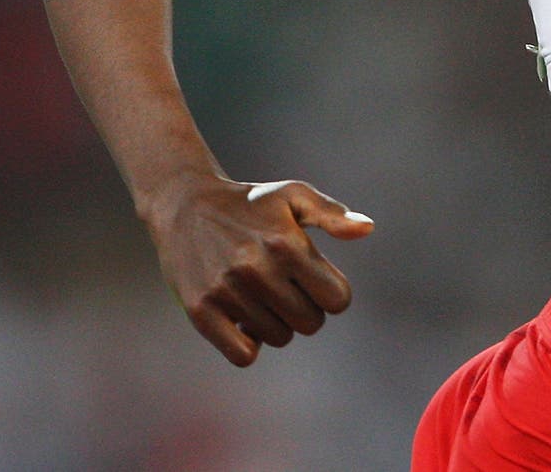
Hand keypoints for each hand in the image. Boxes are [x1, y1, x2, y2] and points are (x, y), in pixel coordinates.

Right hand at [140, 174, 374, 365]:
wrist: (184, 204)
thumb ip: (331, 214)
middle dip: (307, 309)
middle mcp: (256, 268)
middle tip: (287, 288)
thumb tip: (367, 228)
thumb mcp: (292, 195)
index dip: (332, 294)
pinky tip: (243, 323)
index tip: (316, 281)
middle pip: (310, 323)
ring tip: (261, 296)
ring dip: (276, 323)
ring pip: (278, 338)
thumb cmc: (249, 203)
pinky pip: (242, 355)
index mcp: (286, 243)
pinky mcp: (200, 310)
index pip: (337, 300)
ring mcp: (227, 291)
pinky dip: (249, 346)